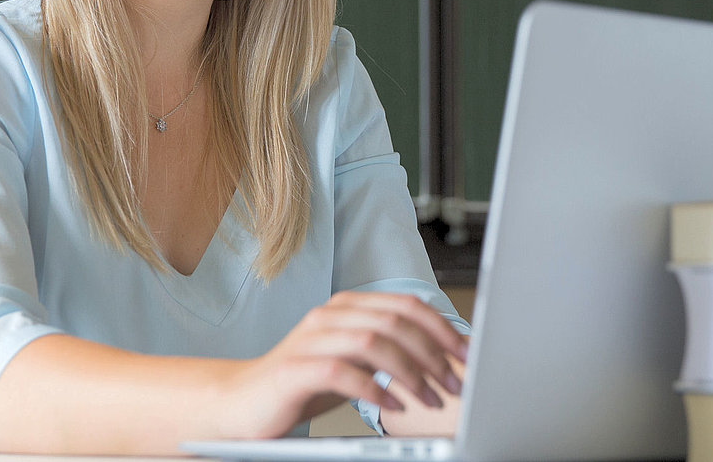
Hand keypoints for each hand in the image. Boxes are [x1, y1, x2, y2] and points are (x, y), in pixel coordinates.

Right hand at [221, 291, 467, 438]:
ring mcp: (310, 339)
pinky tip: (391, 406)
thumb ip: (389, 352)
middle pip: (394, 321)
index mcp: (348, 306)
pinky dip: (373, 389)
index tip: (467, 356)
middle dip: (432, 354)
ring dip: (410, 373)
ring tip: (429, 400)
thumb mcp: (355, 362)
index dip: (442, 329)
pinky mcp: (293, 369)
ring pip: (372, 342)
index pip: (406, 305)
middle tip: (454, 385)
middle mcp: (329, 314)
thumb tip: (443, 359)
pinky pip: (341, 372)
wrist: (244, 402)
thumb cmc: (306, 383)